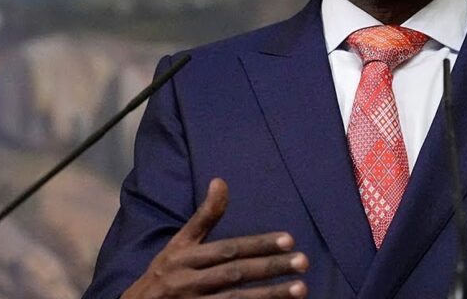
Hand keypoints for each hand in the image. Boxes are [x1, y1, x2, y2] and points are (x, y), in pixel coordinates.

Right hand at [123, 178, 308, 297]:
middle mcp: (186, 281)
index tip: (290, 240)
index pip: (228, 248)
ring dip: (270, 296)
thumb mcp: (178, 244)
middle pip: (235, 274)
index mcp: (184, 257)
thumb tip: (221, 180)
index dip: (259, 244)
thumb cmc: (163, 274)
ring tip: (301, 289)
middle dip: (271, 268)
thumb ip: (203, 217)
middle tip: (303, 262)